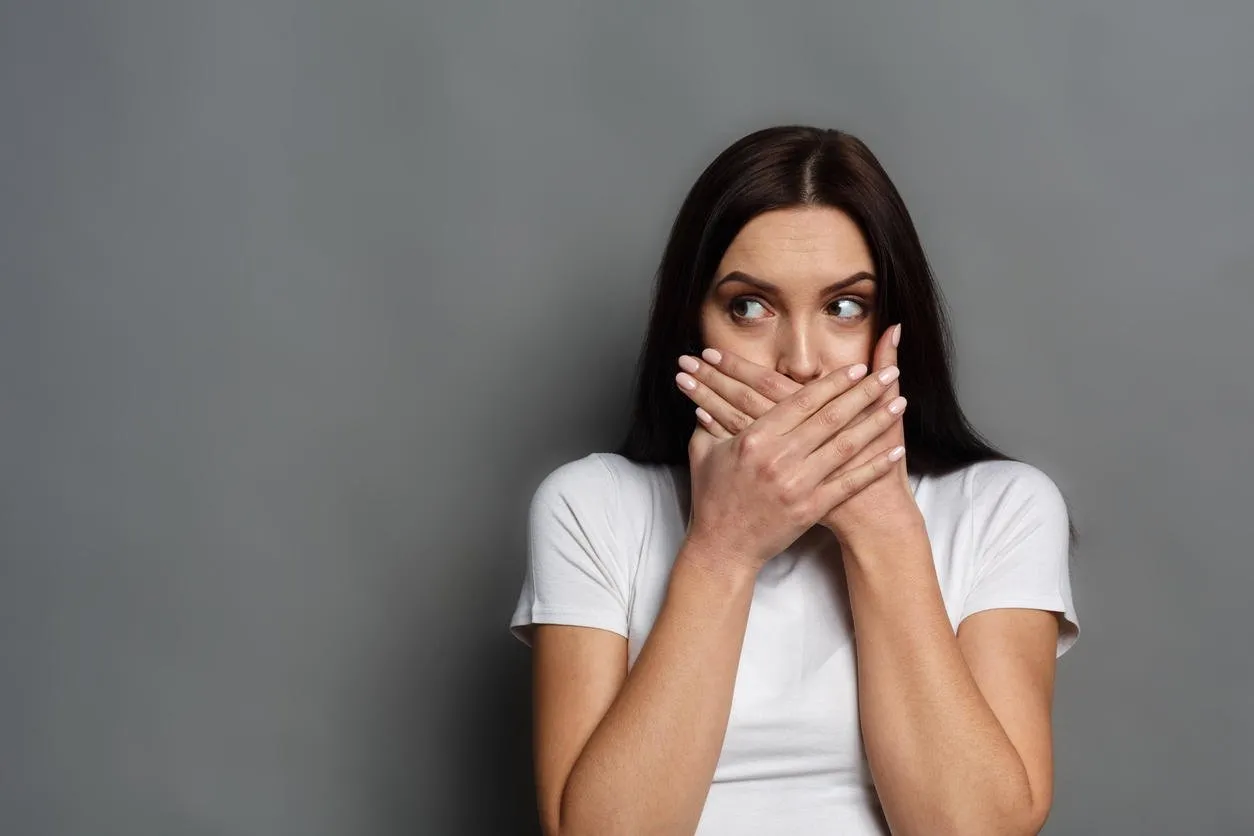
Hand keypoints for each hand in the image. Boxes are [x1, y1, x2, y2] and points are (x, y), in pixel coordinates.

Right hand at [681, 354, 906, 573]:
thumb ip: (710, 420)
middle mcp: (779, 458)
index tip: (856, 366)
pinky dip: (874, 466)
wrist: (722, 547)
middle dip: (864, 392)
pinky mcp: (811, 508)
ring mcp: (798, 484)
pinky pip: (849, 483)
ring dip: (876, 422)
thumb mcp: (703, 452)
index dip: (833, 382)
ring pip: (846, 446)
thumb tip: (712, 393)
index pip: (802, 401)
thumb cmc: (712, 498)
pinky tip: (895, 451)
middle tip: (889, 374)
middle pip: (831, 417)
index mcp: (755, 438)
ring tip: (899, 403)